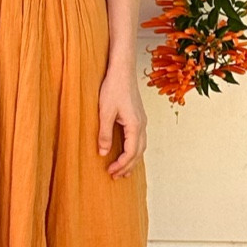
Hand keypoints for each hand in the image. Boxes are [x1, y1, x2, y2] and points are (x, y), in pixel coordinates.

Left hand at [97, 61, 145, 177]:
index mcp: (135, 126)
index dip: (121, 165)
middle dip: (128, 167)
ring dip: (133, 160)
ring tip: (123, 170)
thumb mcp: (105, 112)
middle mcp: (142, 125)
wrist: (122, 70)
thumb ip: (105, 134)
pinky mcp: (138, 116)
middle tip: (116, 177)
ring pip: (141, 147)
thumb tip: (103, 153)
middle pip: (138, 153)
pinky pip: (140, 139)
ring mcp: (142, 120)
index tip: (110, 172)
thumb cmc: (114, 87)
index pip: (130, 153)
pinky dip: (134, 150)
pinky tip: (127, 151)